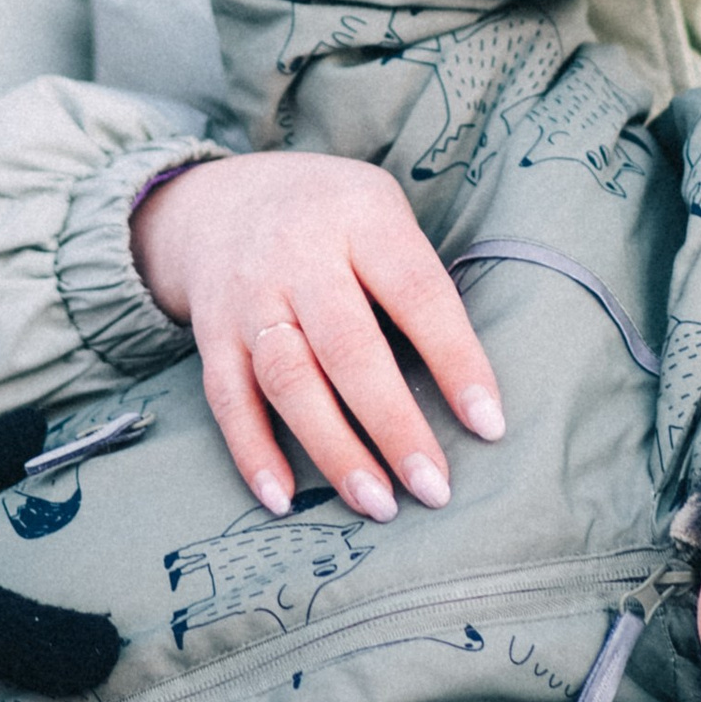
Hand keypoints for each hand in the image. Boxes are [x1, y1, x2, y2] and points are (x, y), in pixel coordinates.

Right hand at [132, 152, 503, 520]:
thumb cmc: (331, 217)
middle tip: (435, 488)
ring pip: (288, 380)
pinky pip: (228, 398)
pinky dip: (253, 452)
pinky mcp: (210, 333)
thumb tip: (464, 384)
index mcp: (359, 217)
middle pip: (347, 347)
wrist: (221, 197)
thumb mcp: (382, 210)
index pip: (417, 292)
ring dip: (333, 450)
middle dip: (394, 425)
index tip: (489, 425)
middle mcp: (298, 254)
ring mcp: (247, 296)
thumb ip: (415, 279)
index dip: (456, 360)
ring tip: (379, 504)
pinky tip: (283, 499)